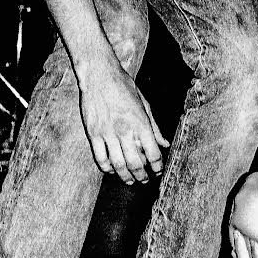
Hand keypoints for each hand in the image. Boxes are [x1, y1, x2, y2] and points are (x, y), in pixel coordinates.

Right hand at [80, 57, 168, 183]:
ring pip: (118, 165)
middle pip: (136, 164)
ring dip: (125, 177)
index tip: (157, 171)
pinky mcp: (93, 133)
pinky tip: (112, 170)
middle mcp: (125, 131)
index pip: (153, 154)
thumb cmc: (124, 87)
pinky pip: (100, 158)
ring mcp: (108, 133)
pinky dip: (107, 168)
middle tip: (144, 180)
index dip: (157, 167)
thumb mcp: (144, 104)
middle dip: (142, 176)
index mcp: (141, 123)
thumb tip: (164, 143)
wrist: (99, 75)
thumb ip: (154, 126)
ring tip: (130, 181)